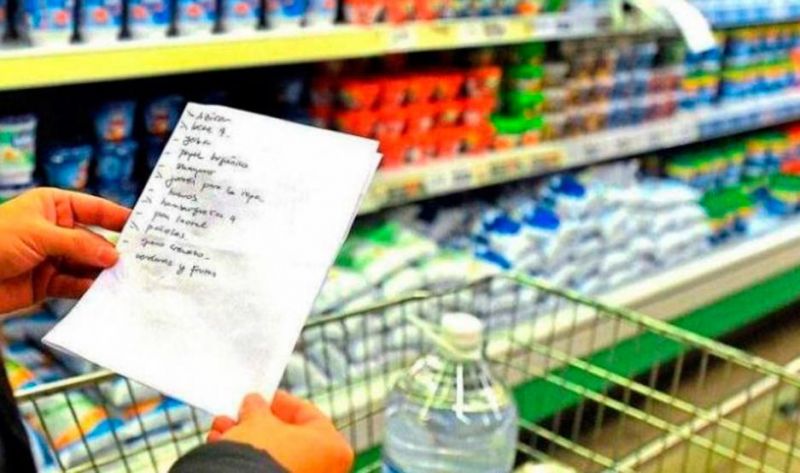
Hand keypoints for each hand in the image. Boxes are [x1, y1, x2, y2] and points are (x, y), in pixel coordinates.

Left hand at [0, 188, 129, 313]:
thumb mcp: (39, 235)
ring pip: (89, 265)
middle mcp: (57, 231)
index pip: (95, 209)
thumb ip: (78, 244)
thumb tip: (112, 255)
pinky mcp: (48, 283)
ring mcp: (53, 258)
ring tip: (127, 279)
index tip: (144, 227)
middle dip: (115, 251)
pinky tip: (105, 293)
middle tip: (141, 261)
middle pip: (95, 240)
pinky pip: (76, 286)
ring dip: (104, 273)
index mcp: (53, 207)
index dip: (119, 217)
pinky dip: (90, 290)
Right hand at [209, 391, 353, 472]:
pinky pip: (264, 471)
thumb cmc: (263, 453)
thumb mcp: (258, 420)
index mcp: (333, 447)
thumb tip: (254, 403)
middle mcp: (326, 469)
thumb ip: (258, 407)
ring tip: (220, 429)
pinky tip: (220, 447)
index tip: (262, 396)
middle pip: (287, 436)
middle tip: (237, 413)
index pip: (307, 414)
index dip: (281, 402)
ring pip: (273, 455)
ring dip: (245, 439)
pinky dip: (244, 460)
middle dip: (257, 423)